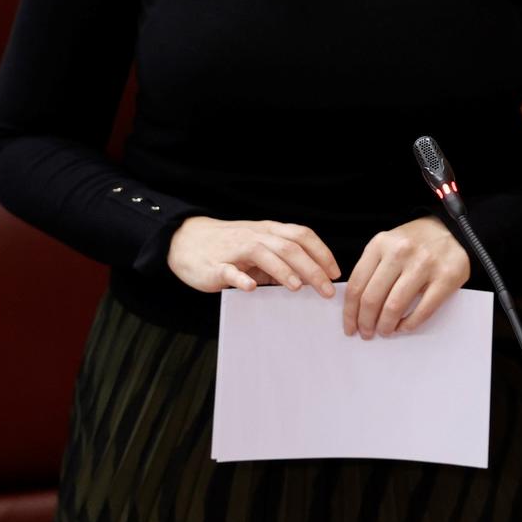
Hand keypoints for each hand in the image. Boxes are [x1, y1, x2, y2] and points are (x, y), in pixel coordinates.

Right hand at [167, 216, 339, 295]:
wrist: (186, 241)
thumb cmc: (229, 248)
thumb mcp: (259, 249)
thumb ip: (281, 261)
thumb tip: (311, 279)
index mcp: (268, 231)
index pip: (301, 235)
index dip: (321, 252)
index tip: (335, 272)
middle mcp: (254, 236)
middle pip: (288, 247)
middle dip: (311, 268)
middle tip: (326, 290)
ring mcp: (234, 250)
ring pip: (262, 253)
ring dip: (282, 270)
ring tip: (297, 287)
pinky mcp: (215, 265)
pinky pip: (229, 270)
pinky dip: (241, 278)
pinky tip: (251, 288)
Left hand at [344, 216, 470, 338]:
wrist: (453, 229)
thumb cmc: (416, 241)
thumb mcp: (388, 244)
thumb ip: (372, 268)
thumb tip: (356, 306)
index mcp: (380, 244)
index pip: (357, 284)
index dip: (350, 311)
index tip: (350, 326)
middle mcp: (400, 252)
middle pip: (372, 298)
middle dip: (365, 322)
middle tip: (366, 333)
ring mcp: (424, 265)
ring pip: (394, 306)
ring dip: (386, 326)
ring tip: (385, 331)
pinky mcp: (446, 278)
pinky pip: (423, 310)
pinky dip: (410, 324)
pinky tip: (404, 327)